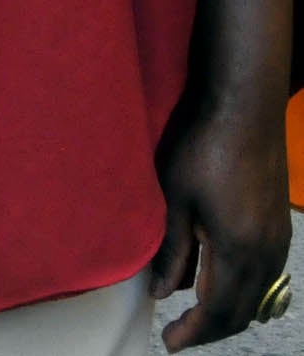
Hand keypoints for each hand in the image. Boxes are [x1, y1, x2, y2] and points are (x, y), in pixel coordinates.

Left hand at [154, 96, 290, 348]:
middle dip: (211, 329)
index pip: (218, 310)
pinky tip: (216, 282)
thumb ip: (172, 250)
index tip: (170, 342)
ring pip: (258, 296)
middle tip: (179, 334)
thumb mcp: (175, 199)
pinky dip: (242, 291)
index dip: (194, 332)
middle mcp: (267, 253)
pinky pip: (265, 277)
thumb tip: (162, 292)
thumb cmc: (202, 147)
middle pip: (242, 311)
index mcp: (238, 250)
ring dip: (228, 311)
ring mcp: (279, 241)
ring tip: (193, 313)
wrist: (244, 110)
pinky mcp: (280, 227)